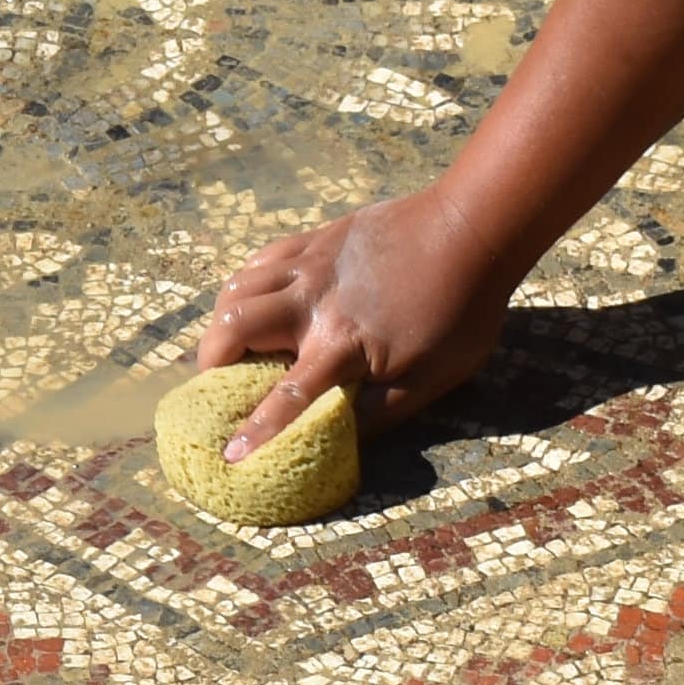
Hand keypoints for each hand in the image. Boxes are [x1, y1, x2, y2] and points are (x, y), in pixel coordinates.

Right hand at [190, 179, 525, 455]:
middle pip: (234, 328)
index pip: (286, 396)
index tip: (229, 455)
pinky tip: (256, 299)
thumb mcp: (433, 377)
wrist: (470, 229)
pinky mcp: (314, 239)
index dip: (255, 430)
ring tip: (230, 343)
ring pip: (237, 289)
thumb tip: (339, 436)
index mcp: (342, 344)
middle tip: (217, 382)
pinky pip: (259, 260)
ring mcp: (309, 265)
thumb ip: (380, 411)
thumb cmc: (461, 310)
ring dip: (222, 321)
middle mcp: (312, 303)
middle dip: (212, 361)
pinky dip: (245, 284)